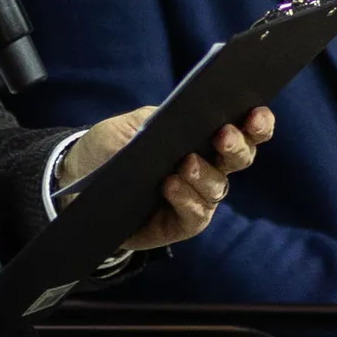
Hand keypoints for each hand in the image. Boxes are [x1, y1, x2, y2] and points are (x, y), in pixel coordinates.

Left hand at [58, 104, 276, 252]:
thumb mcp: (130, 124)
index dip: (258, 123)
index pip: (243, 129)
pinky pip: (195, 214)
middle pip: (240, 158)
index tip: (256, 113)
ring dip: (205, 174)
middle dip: (237, 146)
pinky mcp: (181, 223)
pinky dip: (186, 199)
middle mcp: (209, 168)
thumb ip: (158, 119)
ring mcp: (197, 197)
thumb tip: (186, 119)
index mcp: (204, 137)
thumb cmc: (110, 146)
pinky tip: (171, 185)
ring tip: (186, 164)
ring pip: (218, 187)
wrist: (78, 181)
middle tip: (223, 135)